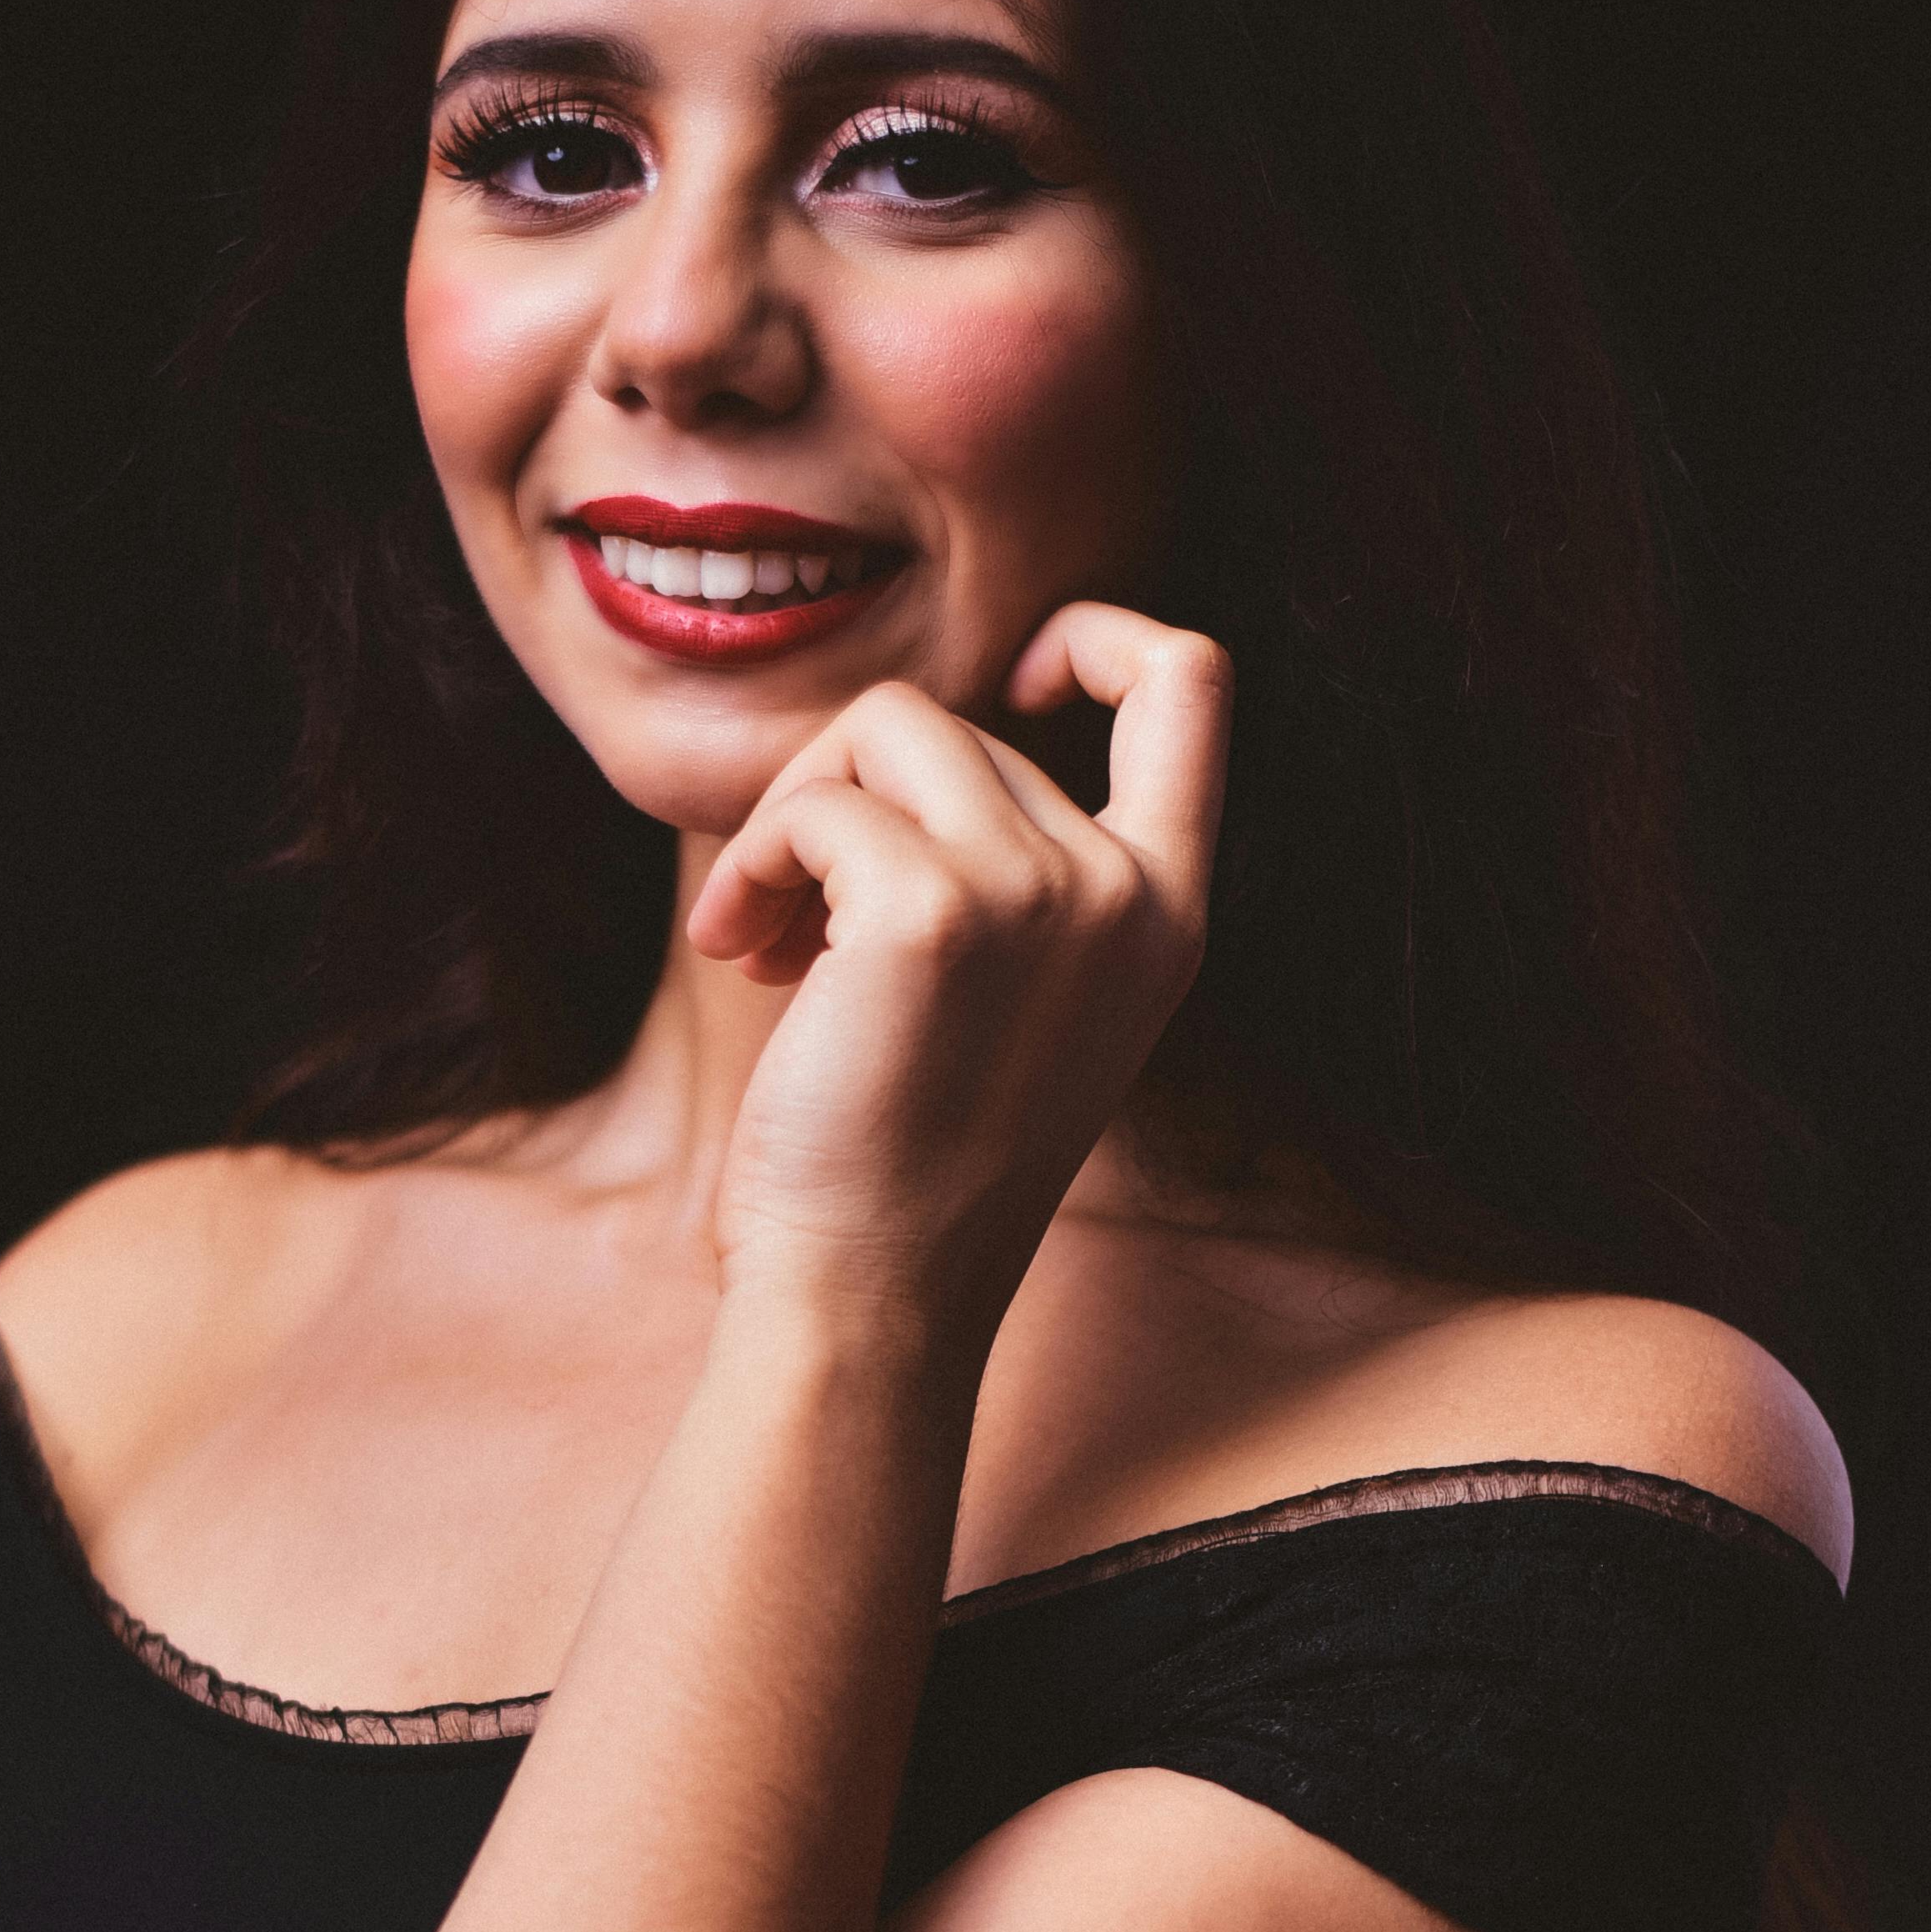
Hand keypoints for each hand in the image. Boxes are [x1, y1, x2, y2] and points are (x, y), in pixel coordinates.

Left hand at [685, 604, 1230, 1324]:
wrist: (873, 1297)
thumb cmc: (913, 1162)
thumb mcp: (1015, 998)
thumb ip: (1013, 871)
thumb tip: (899, 743)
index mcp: (1168, 911)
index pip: (1190, 681)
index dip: (1097, 634)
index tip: (1012, 682)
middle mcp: (1125, 891)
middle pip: (962, 721)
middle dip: (848, 798)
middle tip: (792, 920)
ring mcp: (1040, 891)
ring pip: (883, 731)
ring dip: (791, 817)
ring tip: (761, 931)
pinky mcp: (932, 909)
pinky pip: (817, 805)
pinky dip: (755, 861)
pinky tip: (740, 954)